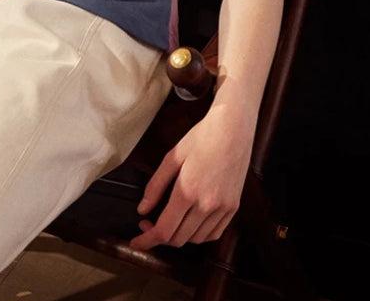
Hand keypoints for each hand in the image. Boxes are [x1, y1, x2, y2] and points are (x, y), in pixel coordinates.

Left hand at [129, 105, 254, 249]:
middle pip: (178, 239)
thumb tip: (142, 209)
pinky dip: (199, 235)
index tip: (135, 242)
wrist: (233, 127)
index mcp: (187, 191)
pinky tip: (191, 224)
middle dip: (159, 236)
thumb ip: (155, 186)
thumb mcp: (173, 157)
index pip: (164, 230)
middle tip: (148, 222)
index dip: (147, 240)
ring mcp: (223, 208)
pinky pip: (214, 233)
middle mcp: (206, 205)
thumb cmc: (201, 137)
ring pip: (196, 239)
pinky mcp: (234, 207)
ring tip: (170, 221)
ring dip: (179, 237)